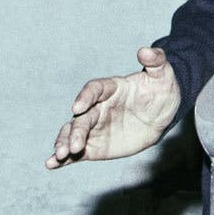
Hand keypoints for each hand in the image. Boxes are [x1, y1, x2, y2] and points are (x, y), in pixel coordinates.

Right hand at [44, 47, 180, 167]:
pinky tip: (50, 164)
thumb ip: (156, 61)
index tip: (78, 106)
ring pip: (73, 133)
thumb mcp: (163, 74)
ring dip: (64, 143)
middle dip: (75, 131)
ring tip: (57, 156)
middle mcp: (97, 107)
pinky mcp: (94, 145)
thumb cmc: (161, 90)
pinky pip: (77, 152)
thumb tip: (146, 50)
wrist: (162, 114)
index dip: (85, 96)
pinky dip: (63, 158)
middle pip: (81, 118)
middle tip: (73, 146)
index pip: (93, 90)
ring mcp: (94, 126)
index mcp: (110, 88)